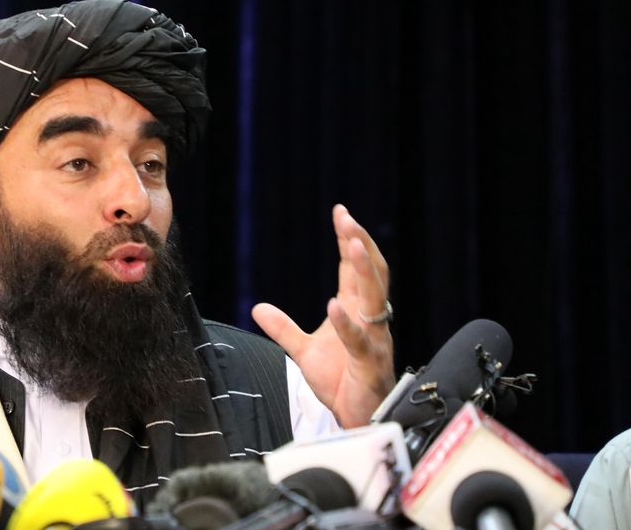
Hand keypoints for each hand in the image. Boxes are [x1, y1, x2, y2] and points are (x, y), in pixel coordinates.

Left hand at [252, 204, 394, 427]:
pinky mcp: (369, 364)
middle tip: (348, 220)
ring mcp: (373, 340)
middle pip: (371, 274)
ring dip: (363, 271)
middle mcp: (369, 320)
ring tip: (352, 245)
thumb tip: (257, 307)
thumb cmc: (341, 383)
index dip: (350, 241)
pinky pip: (359, 340)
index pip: (355, 269)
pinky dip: (346, 324)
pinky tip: (333, 306)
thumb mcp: (303, 351)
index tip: (341, 213)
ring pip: (373, 299)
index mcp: (355, 312)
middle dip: (361, 245)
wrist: (356, 418)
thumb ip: (283, 328)